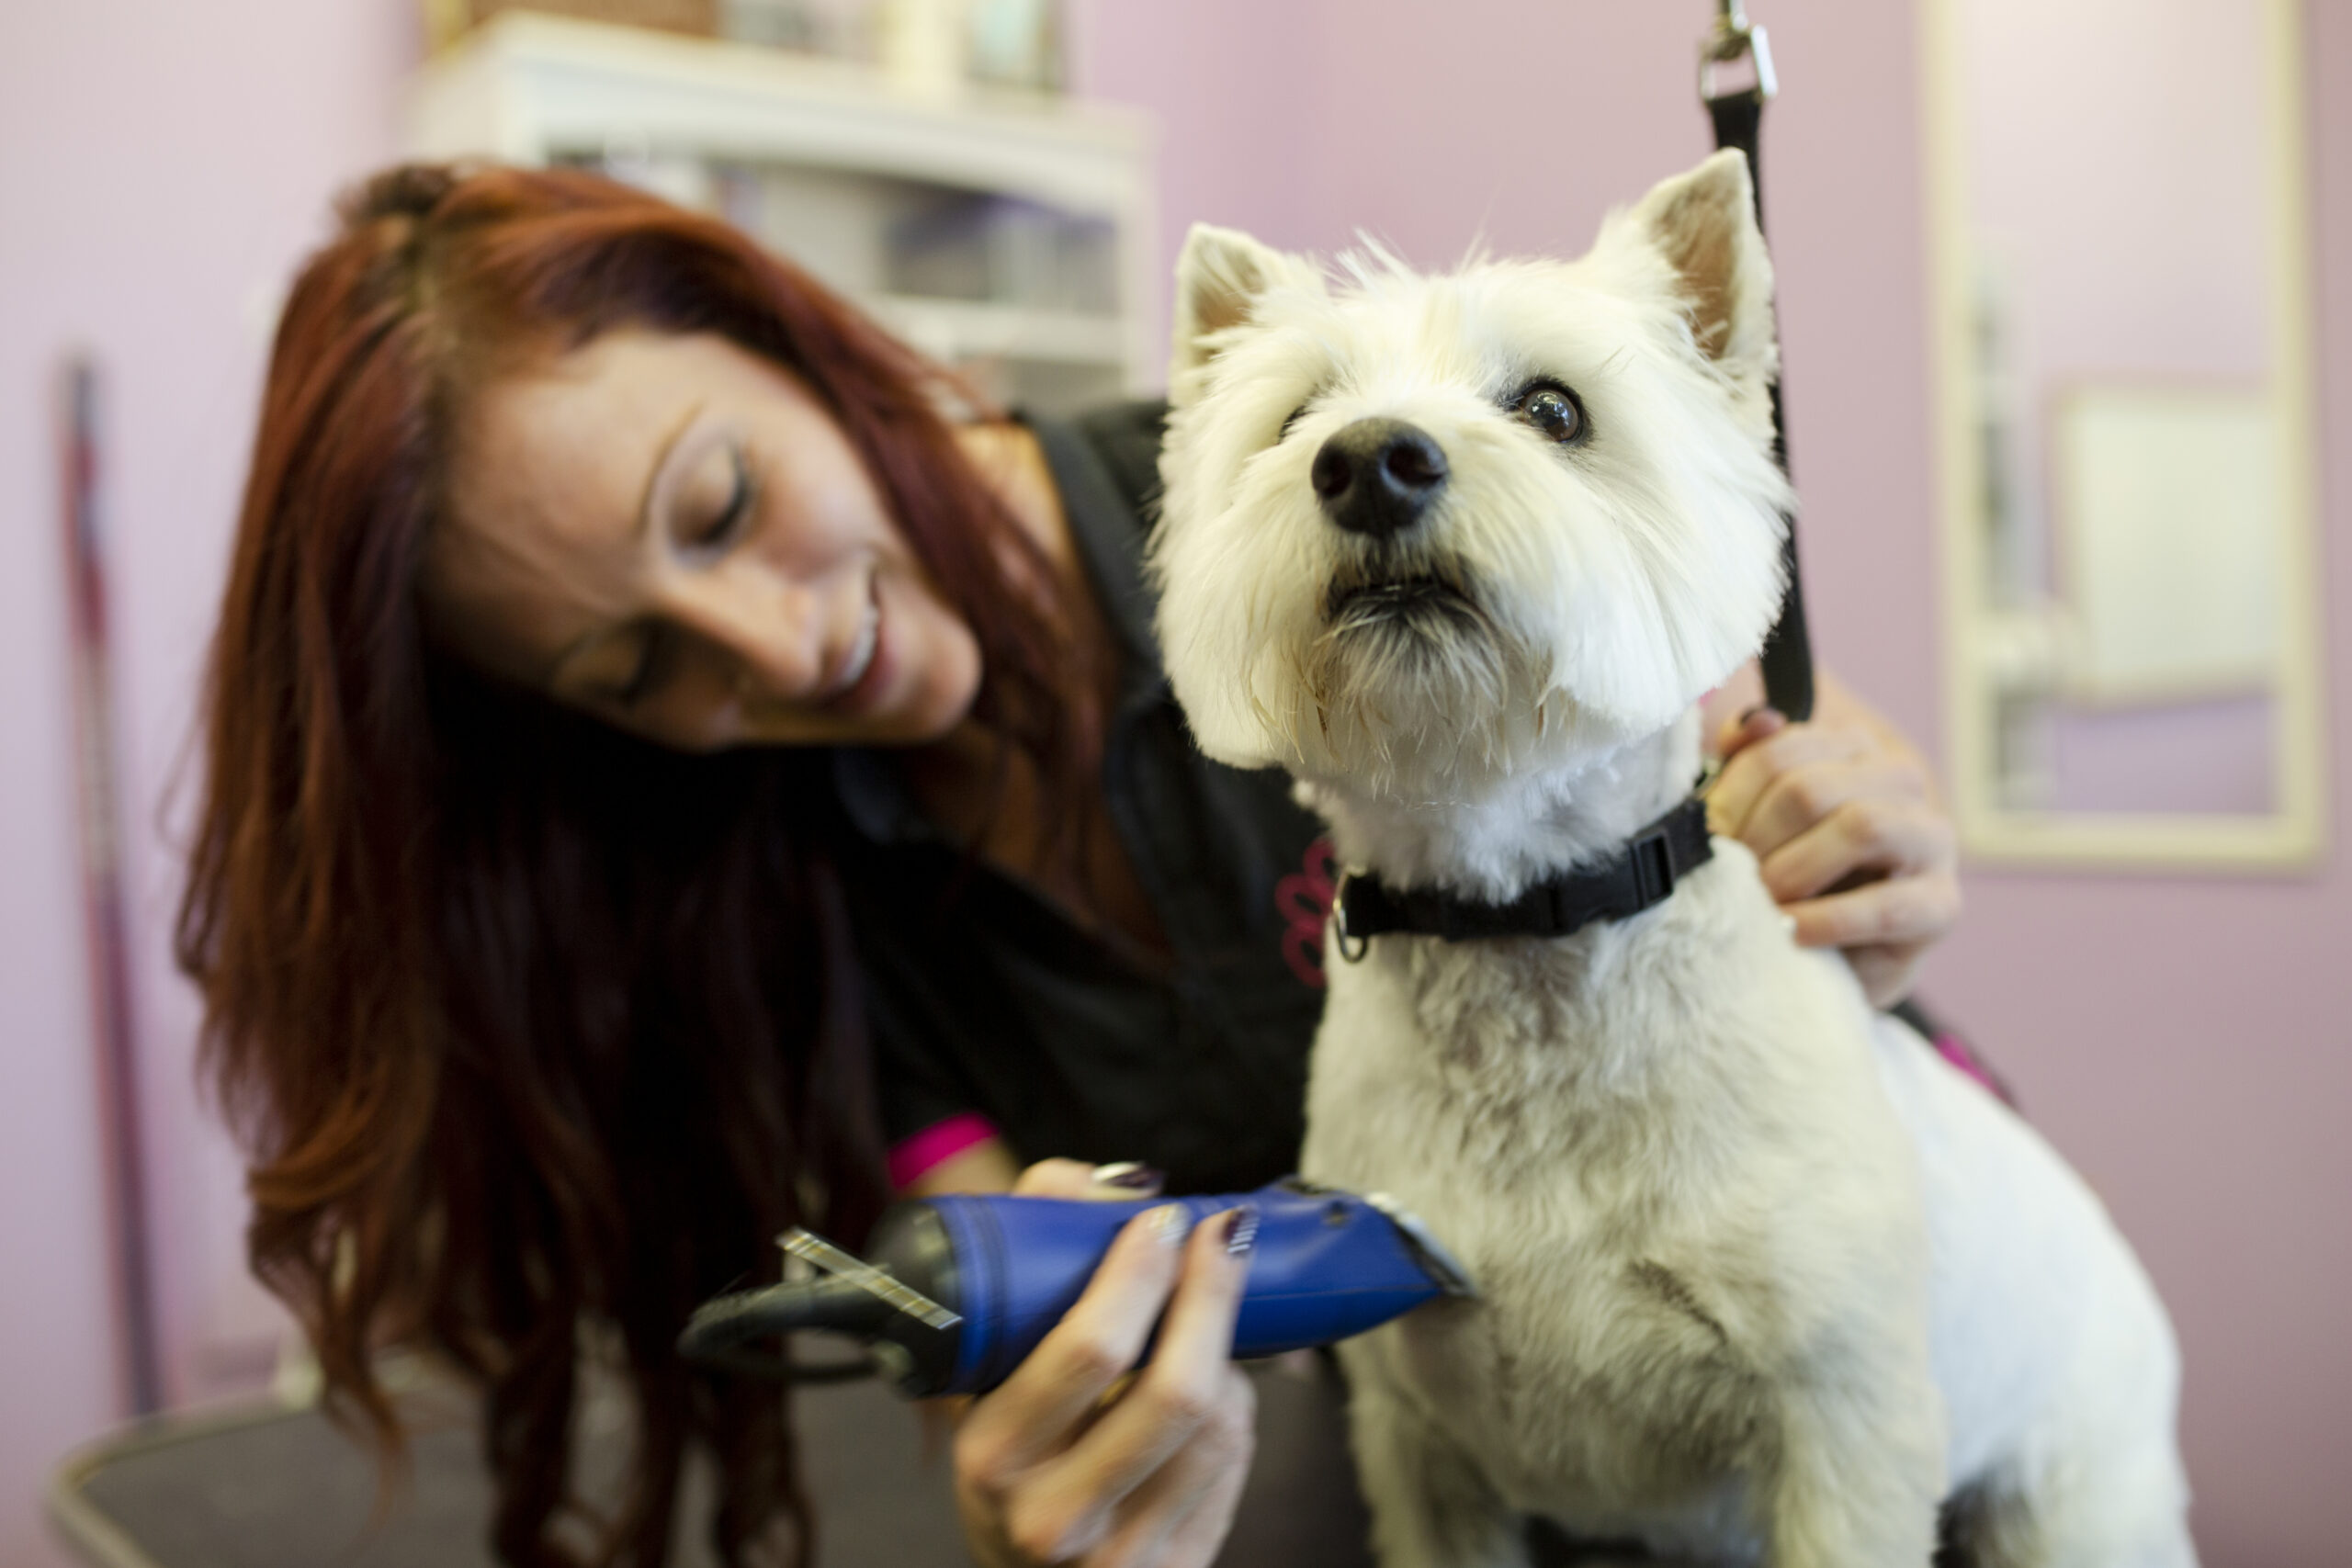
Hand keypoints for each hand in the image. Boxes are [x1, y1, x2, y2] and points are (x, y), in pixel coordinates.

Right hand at [952, 1160, 1257, 1567]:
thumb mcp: (990, 1369)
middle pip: (1175, 1391)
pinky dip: (1236, 1406)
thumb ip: (1032, 1255)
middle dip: (1211, 1294)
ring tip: (1206, 1318)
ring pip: (1219, 1423)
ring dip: (1228, 1353)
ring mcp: (1119, 1556)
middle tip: (1221, 1234)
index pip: (1087, 1354)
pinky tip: (1213, 1384)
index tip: (1161, 1220)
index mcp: (992, 1451)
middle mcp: (1051, 1516)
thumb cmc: (1019, 1449)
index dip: (1138, 1275)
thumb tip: (1122, 1187)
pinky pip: (1234, 1463)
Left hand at [1705, 671, 1960, 1007]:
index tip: (1707, 840)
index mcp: (1852, 749)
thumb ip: (1748, 759)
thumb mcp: (1759, 817)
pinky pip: (1887, 905)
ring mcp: (1930, 839)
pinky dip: (1829, 920)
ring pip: (1861, 827)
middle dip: (1757, 840)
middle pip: (1810, 789)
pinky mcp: (1941, 904)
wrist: (1839, 954)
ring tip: (1762, 903)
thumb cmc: (1795, 876)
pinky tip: (1793, 933)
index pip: (1778, 750)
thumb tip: (1759, 719)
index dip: (1731, 797)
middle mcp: (1900, 780)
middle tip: (1729, 879)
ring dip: (1794, 871)